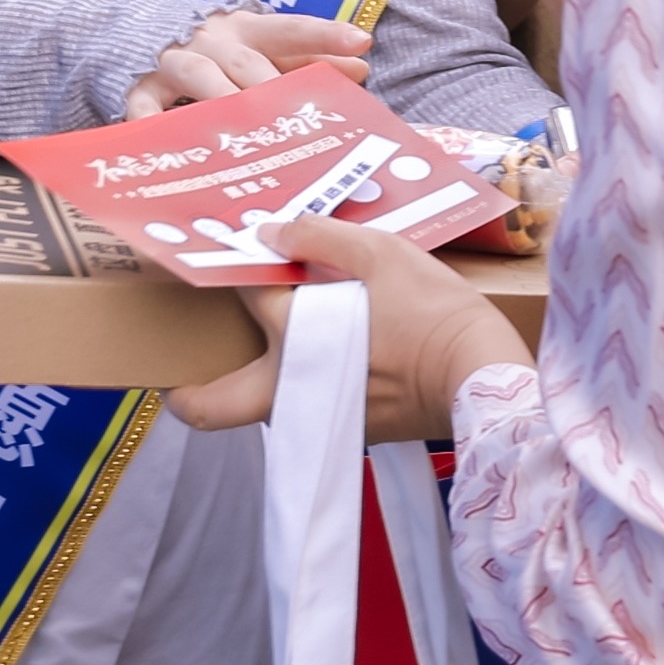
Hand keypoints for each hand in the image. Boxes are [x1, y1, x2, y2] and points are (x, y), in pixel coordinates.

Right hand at [122, 11, 369, 119]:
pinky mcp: (140, 85)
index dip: (325, 35)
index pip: (290, 29)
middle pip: (246, 61)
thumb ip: (307, 58)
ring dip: (222, 99)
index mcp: (248, 28)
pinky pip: (145, 104)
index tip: (361, 41)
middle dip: (272, 86)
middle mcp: (213, 40)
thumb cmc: (217, 48)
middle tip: (296, 116)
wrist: (136, 28)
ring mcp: (174, 60)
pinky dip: (152, 120)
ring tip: (242, 129)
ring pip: (200, 76)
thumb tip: (361, 66)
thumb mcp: (260, 47)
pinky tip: (165, 139)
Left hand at [160, 212, 527, 439]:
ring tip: (261, 347)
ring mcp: (319, 418)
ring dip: (250, 382)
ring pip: (259, 409)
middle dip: (187, 390)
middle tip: (181, 366)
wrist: (482, 377)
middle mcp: (291, 388)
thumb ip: (321, 237)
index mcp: (292, 338)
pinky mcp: (350, 433)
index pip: (245, 294)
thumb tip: (271, 231)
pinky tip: (328, 355)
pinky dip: (304, 385)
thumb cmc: (434, 313)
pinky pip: (307, 409)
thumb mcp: (383, 254)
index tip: (238, 253)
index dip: (239, 266)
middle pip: (211, 406)